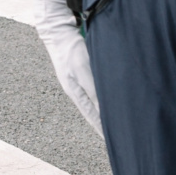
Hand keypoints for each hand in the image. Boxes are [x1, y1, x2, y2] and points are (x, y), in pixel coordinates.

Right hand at [33, 1, 101, 133]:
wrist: (58, 32)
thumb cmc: (71, 50)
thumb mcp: (84, 70)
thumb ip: (94, 90)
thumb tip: (104, 109)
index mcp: (75, 92)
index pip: (92, 117)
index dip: (102, 129)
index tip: (112, 142)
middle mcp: (76, 90)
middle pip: (92, 113)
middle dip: (103, 125)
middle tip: (116, 137)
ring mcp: (77, 83)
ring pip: (93, 104)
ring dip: (103, 115)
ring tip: (114, 125)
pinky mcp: (80, 74)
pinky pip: (92, 94)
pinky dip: (100, 103)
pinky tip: (106, 104)